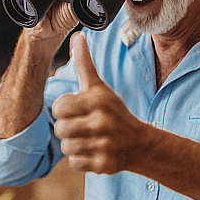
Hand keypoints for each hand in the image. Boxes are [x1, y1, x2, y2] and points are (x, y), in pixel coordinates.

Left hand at [51, 32, 145, 173]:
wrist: (139, 143)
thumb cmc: (113, 111)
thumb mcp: (99, 87)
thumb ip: (84, 63)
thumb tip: (77, 36)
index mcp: (97, 101)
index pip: (59, 107)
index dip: (64, 109)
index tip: (76, 109)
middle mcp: (101, 123)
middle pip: (60, 129)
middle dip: (67, 128)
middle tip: (82, 126)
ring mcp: (104, 144)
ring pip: (66, 147)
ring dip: (74, 144)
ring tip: (88, 138)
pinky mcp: (104, 164)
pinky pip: (75, 163)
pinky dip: (81, 159)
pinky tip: (93, 151)